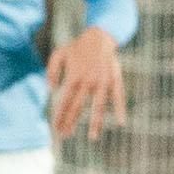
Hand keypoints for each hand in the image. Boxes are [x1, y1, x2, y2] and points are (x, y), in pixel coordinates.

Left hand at [47, 27, 126, 141]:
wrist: (99, 35)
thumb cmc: (77, 46)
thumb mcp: (58, 54)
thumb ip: (51, 71)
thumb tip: (51, 90)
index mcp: (74, 77)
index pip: (65, 101)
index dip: (60, 116)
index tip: (56, 128)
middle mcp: (88, 81)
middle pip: (78, 107)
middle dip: (71, 122)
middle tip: (65, 136)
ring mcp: (103, 81)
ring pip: (99, 106)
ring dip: (96, 122)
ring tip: (93, 137)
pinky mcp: (114, 79)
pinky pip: (118, 96)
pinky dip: (120, 108)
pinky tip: (122, 122)